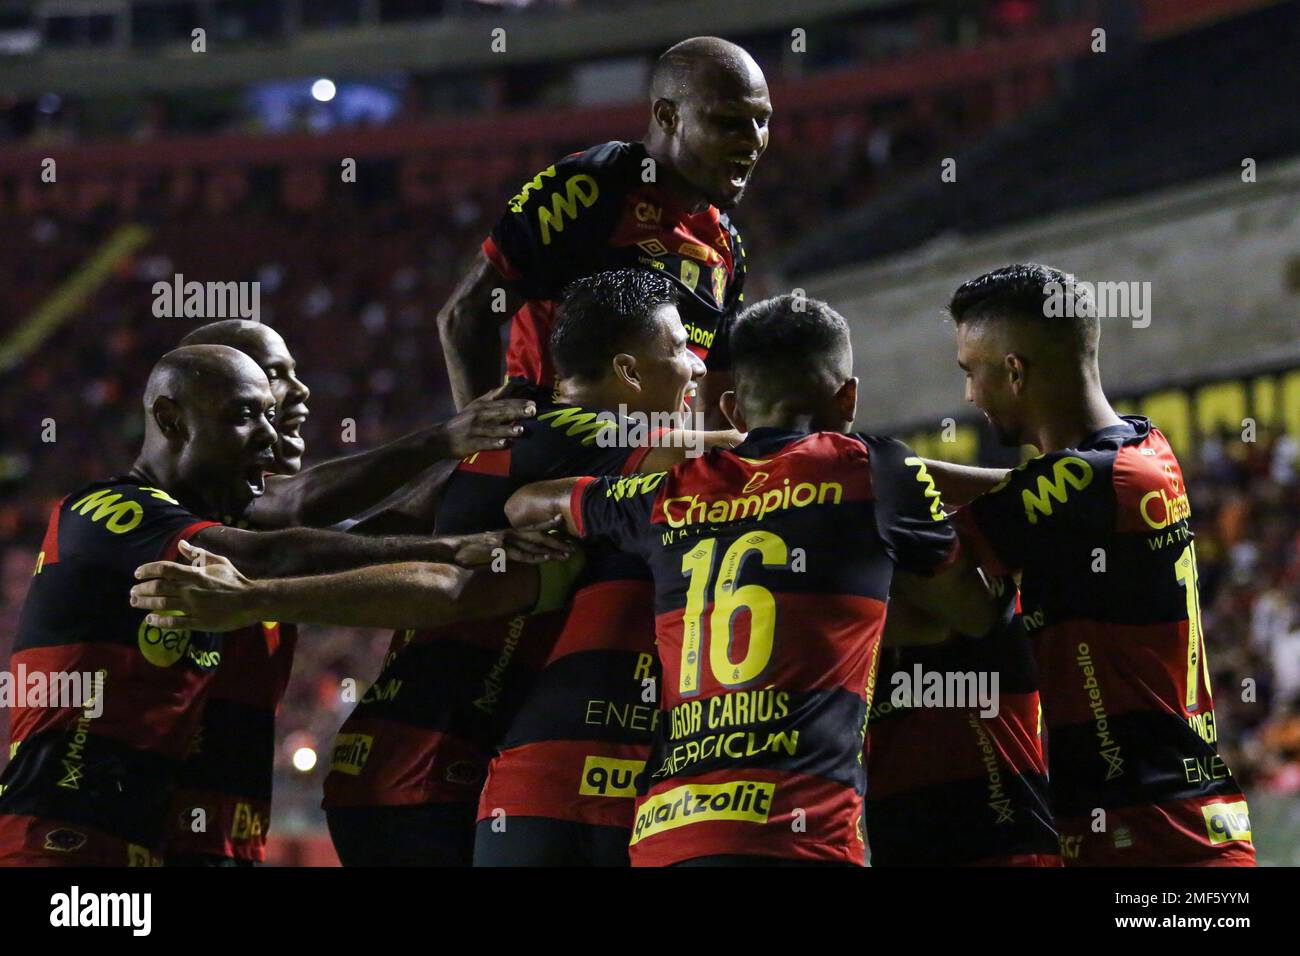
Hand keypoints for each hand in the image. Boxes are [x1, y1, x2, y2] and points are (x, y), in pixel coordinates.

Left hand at [130, 540, 259, 631]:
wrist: (250, 601)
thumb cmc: (235, 580)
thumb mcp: (218, 562)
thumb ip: (198, 554)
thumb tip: (181, 545)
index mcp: (195, 574)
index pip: (164, 569)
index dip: (147, 570)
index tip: (137, 573)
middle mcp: (190, 590)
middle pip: (158, 588)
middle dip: (141, 589)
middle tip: (133, 591)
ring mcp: (193, 607)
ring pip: (161, 605)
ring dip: (144, 604)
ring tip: (135, 603)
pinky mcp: (197, 622)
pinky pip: (173, 622)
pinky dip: (159, 621)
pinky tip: (150, 620)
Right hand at [436, 381, 536, 457]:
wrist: (441, 438)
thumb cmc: (463, 421)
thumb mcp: (477, 405)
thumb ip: (494, 396)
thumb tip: (510, 385)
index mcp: (482, 406)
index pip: (503, 403)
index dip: (518, 403)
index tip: (534, 403)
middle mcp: (479, 416)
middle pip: (500, 413)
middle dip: (517, 412)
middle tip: (533, 411)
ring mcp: (475, 430)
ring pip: (494, 429)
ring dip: (508, 429)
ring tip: (522, 430)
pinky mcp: (472, 444)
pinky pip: (486, 444)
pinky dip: (496, 444)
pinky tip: (507, 444)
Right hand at [448, 516, 576, 566]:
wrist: (453, 549)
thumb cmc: (471, 549)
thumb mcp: (492, 547)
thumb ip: (505, 548)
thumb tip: (516, 553)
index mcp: (508, 532)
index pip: (532, 527)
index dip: (548, 525)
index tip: (563, 523)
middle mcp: (509, 533)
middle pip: (538, 536)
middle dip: (557, 541)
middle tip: (573, 547)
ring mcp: (505, 541)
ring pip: (533, 545)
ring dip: (550, 550)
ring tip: (566, 554)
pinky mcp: (500, 550)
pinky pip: (520, 554)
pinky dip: (533, 557)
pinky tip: (545, 559)